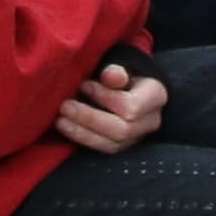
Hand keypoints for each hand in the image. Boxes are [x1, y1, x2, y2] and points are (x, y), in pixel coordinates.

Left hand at [50, 63, 168, 153]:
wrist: (129, 86)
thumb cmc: (123, 73)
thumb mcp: (122, 66)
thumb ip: (116, 72)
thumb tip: (109, 76)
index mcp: (155, 96)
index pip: (132, 106)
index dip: (105, 98)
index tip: (84, 85)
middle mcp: (150, 121)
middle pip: (122, 129)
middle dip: (90, 119)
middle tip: (64, 106)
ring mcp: (137, 138)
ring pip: (112, 144)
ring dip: (82, 132)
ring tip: (60, 121)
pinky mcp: (123, 146)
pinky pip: (104, 149)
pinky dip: (83, 139)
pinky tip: (66, 129)